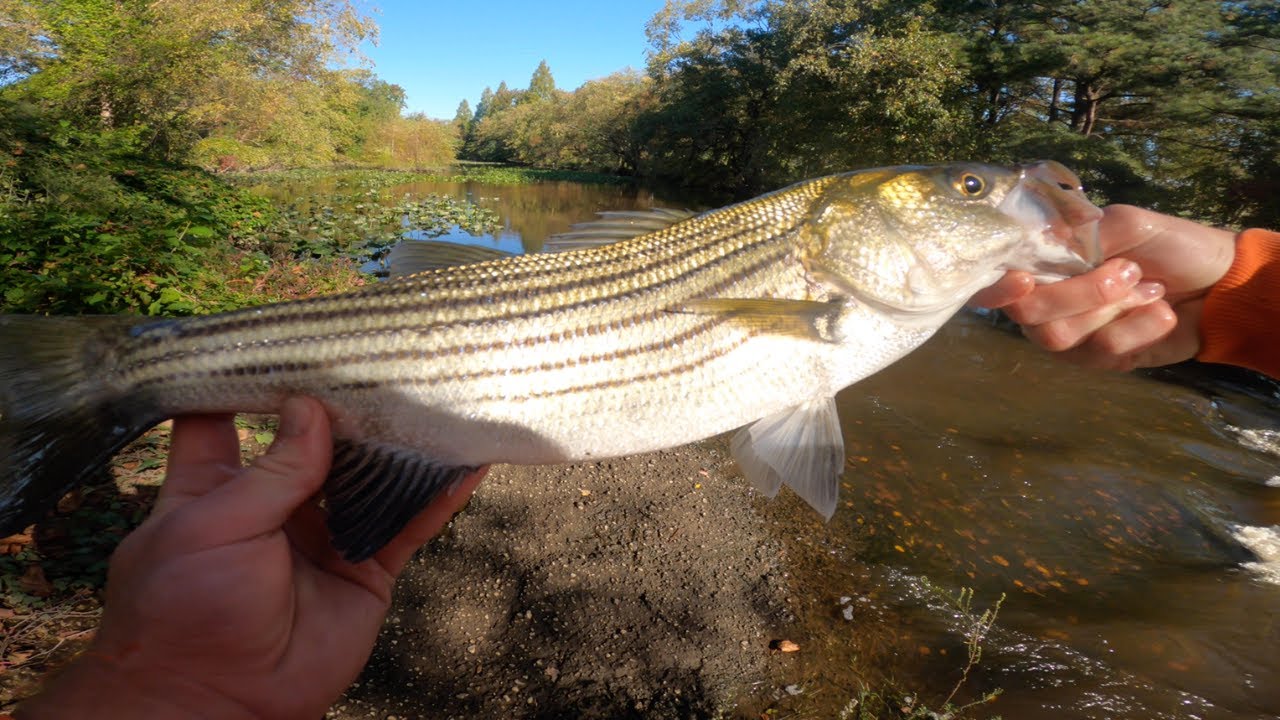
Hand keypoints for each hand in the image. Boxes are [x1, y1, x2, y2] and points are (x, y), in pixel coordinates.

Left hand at [18, 398, 485, 719]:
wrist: (217, 703)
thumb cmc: (185, 610)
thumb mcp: (212, 527)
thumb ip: (272, 470)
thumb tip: (312, 408)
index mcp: (216, 484)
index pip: (228, 415)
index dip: (248, 377)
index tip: (282, 335)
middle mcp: (273, 503)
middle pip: (315, 438)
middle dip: (343, 401)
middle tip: (380, 352)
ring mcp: (324, 534)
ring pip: (370, 475)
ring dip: (399, 441)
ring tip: (434, 391)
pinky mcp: (366, 569)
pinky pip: (409, 526)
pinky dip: (441, 496)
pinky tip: (471, 461)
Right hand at [970, 204, 1236, 370]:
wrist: (1221, 284)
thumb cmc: (1171, 245)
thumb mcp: (1127, 223)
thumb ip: (1080, 232)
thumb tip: (1041, 236)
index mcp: (1046, 263)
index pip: (996, 282)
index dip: (996, 288)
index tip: (1021, 280)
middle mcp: (1047, 302)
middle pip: (1027, 313)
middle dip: (1079, 293)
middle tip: (1127, 271)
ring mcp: (1072, 334)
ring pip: (1058, 336)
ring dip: (1113, 308)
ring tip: (1151, 289)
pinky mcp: (1100, 359)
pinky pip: (1102, 351)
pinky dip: (1139, 327)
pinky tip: (1162, 313)